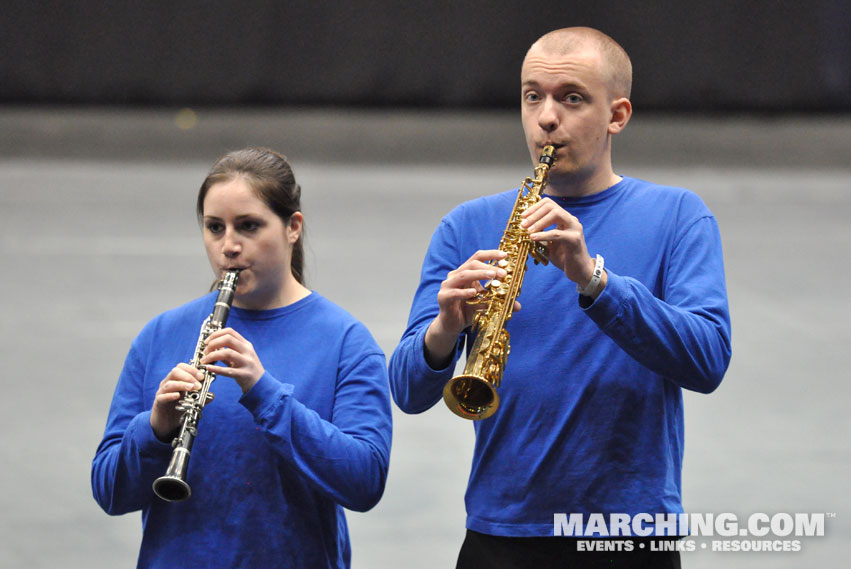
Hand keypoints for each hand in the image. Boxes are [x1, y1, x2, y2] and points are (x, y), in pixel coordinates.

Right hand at [151, 363, 203, 441]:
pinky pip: (162, 397)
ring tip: (192, 388)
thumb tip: (211, 396)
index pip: (181, 367)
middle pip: (175, 372)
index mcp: (176, 379)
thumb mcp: (191, 400)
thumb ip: (200, 396)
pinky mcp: (158, 402)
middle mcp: (168, 383)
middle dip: (188, 376)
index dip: (192, 370)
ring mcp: (162, 392)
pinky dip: (170, 395)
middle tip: (198, 385)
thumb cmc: (178, 407)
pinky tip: (178, 396)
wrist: (166, 423)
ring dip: (182, 384)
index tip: (202, 377)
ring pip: (169, 384)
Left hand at [200, 327, 264, 393]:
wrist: (260, 384)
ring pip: (227, 353)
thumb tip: (213, 347)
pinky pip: (228, 370)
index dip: (216, 334)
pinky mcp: (244, 374)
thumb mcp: (242, 356)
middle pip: (227, 339)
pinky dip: (216, 368)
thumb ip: (229, 350)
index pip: (230, 332)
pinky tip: (209, 368)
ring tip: (204, 360)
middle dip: (212, 343)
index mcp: (246, 344)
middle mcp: (247, 351)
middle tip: (205, 351)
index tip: (207, 341)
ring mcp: (247, 362)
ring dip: (212, 355)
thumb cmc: (248, 369)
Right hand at [425, 249, 520, 367]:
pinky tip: (474, 293)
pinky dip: (465, 292)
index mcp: (466, 272)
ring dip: (479, 274)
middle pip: (471, 264)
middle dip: (488, 266)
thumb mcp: (485, 304)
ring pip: (463, 275)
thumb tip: (518, 306)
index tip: (505, 255)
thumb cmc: (468, 311)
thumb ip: (498, 301)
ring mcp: (448, 286)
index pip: (477, 257)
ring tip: (492, 276)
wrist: (452, 325)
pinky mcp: (443, 297)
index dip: (490, 254)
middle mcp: (456, 276)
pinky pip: (454, 293)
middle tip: (503, 272)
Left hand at [521, 198, 604, 294]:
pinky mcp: (574, 239)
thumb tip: (523, 230)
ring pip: (556, 214)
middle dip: (535, 213)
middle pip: (551, 206)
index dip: (534, 208)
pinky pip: (557, 233)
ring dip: (539, 221)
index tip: (523, 217)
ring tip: (528, 230)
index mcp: (565, 219)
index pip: (549, 204)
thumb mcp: (548, 244)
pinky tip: (533, 237)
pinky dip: (543, 235)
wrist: (580, 271)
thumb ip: (539, 235)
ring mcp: (574, 228)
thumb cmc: (564, 258)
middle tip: (523, 224)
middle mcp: (571, 220)